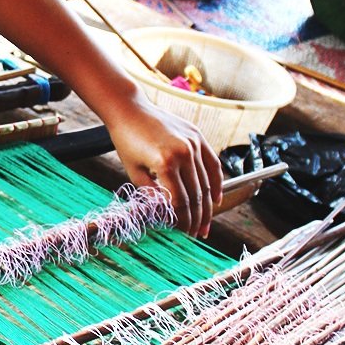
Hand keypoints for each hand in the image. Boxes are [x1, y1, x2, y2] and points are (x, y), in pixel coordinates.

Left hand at [104, 92, 222, 236]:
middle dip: (196, 219)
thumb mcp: (134, 172)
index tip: (181, 232)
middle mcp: (183, 152)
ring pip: (207, 183)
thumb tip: (166, 215)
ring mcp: (193, 143)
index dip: (182, 220)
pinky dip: (217, 183)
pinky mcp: (198, 136)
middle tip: (195, 234)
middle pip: (196, 195)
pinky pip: (213, 164)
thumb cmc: (127, 141)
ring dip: (207, 207)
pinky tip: (216, 199)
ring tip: (205, 224)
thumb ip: (152, 195)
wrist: (130, 109)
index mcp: (165, 163)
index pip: (180, 201)